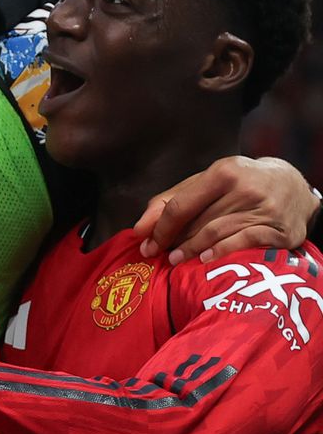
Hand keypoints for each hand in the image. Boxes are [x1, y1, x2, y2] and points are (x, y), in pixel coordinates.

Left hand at [134, 156, 319, 263]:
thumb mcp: (206, 182)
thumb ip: (172, 200)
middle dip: (174, 241)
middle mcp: (245, 189)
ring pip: (218, 233)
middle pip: (198, 221)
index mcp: (223, 172)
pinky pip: (244, 242)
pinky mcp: (280, 230)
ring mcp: (264, 210)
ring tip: (176, 260)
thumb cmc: (240, 183)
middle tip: (159, 255)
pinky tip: (205, 259)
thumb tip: (140, 228)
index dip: (161, 227)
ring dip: (192, 250)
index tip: (147, 243)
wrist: (293, 185)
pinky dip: (221, 252)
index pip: (182, 205)